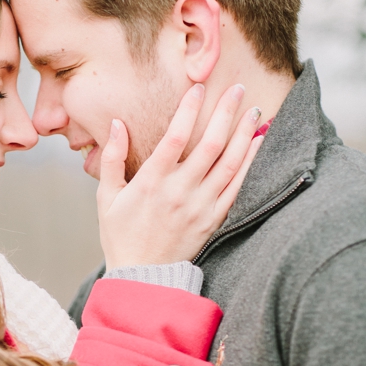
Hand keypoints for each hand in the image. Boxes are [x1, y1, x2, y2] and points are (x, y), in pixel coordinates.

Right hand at [97, 83, 262, 268]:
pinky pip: (237, 187)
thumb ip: (111, 158)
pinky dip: (250, 164)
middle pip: (210, 145)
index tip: (198, 88)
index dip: (189, 110)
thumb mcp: (107, 197)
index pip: (175, 137)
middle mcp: (179, 192)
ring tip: (255, 110)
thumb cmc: (121, 234)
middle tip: (238, 88)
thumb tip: (118, 123)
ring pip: (230, 164)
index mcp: (151, 182)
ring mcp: (200, 207)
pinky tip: (259, 144)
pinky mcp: (213, 220)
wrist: (143, 277)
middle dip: (226, 113)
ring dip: (244, 135)